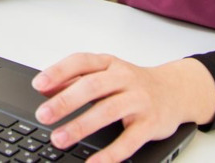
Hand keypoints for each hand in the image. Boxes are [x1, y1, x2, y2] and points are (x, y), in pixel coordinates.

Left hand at [31, 53, 214, 162]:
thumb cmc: (133, 83)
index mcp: (109, 64)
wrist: (176, 91)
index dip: (59, 72)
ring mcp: (139, 100)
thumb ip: (75, 79)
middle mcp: (124, 78)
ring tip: (59, 138)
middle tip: (43, 115)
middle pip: (92, 86)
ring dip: (81, 126)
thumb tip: (45, 88)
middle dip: (66, 101)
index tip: (38, 84)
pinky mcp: (150, 123)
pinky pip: (129, 140)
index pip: (81, 62)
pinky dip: (111, 153)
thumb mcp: (105, 74)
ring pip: (108, 111)